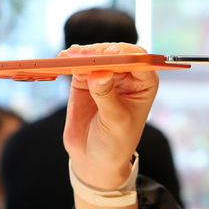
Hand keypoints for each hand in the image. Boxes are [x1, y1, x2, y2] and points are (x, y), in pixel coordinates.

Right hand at [62, 43, 158, 188]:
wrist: (94, 157)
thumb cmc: (115, 142)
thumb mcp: (115, 122)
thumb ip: (107, 97)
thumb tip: (100, 73)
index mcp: (144, 84)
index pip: (140, 60)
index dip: (127, 54)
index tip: (112, 53)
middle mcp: (127, 75)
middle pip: (116, 53)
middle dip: (101, 51)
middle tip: (86, 54)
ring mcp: (105, 75)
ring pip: (96, 55)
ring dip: (84, 53)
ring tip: (71, 56)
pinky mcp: (84, 79)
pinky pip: (78, 64)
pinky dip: (71, 60)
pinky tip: (64, 58)